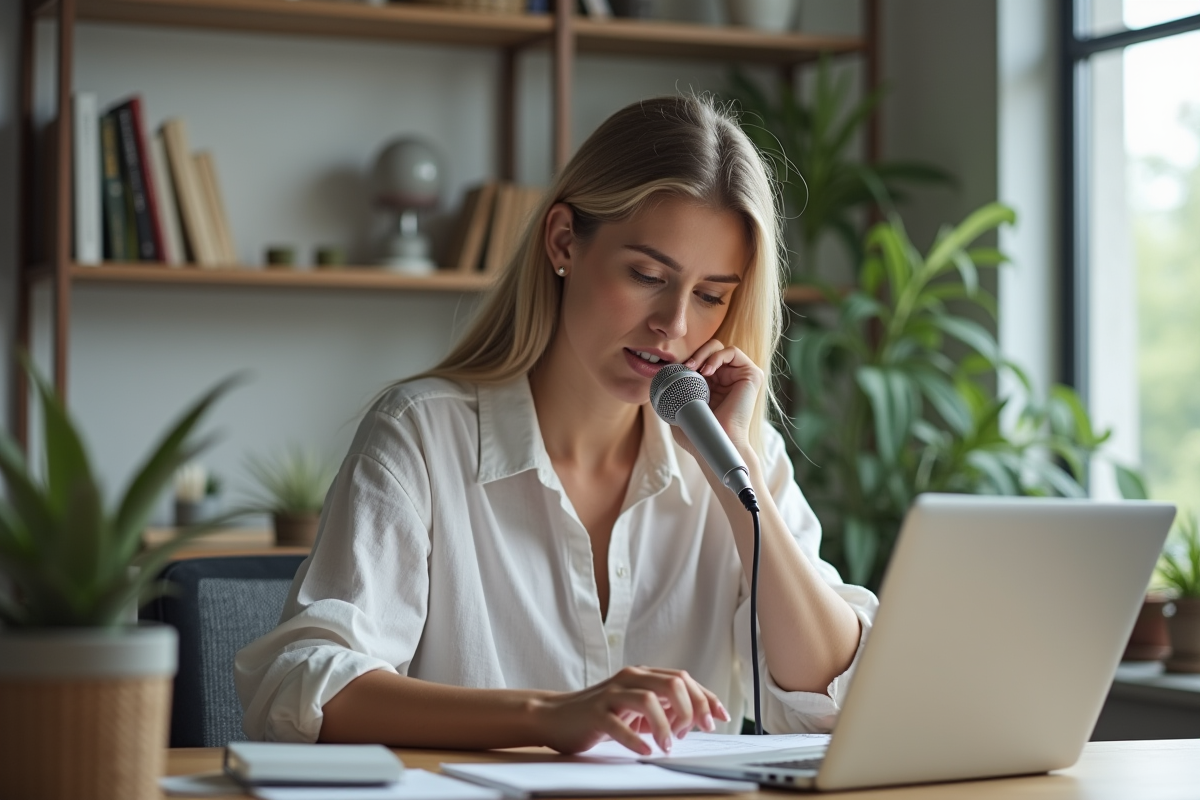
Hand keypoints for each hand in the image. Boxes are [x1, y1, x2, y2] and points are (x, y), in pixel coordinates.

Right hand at [531, 666, 730, 754]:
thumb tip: (697, 718)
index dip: (705, 698)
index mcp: (642, 675)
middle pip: (672, 682)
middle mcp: (630, 679)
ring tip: (667, 745)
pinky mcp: (596, 713)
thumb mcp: (637, 709)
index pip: (683, 679)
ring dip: (665, 726)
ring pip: (649, 699)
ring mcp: (612, 694)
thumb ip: (664, 708)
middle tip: (694, 732)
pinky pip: (619, 724)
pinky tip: (646, 751)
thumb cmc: (602, 714)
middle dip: (690, 708)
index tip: (719, 718)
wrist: (557, 716)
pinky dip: (636, 740)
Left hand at [677, 340, 763, 453]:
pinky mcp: (752, 375)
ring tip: (693, 368)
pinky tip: (707, 371)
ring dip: (703, 354)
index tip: (675, 369)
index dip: (688, 359)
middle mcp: (728, 378)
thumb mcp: (679, 409)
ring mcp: (740, 376)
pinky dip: (717, 356)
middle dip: (695, 354)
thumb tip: (659, 380)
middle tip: (685, 366)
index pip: (700, 358)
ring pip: (720, 347)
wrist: (714, 444)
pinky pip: (733, 352)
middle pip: (710, 349)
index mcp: (713, 384)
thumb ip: (673, 394)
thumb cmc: (697, 433)